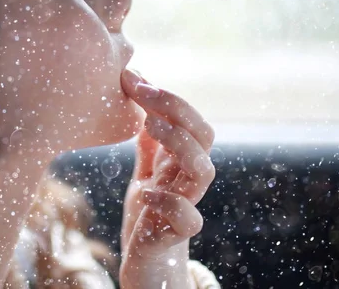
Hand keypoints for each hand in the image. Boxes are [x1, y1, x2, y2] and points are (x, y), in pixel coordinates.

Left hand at [118, 69, 215, 287]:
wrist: (146, 261)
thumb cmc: (149, 212)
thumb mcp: (146, 169)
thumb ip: (149, 140)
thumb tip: (142, 93)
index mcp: (181, 161)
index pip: (190, 120)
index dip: (167, 97)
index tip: (133, 77)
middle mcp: (187, 180)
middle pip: (204, 137)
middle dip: (177, 108)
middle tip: (142, 90)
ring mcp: (185, 206)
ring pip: (204, 172)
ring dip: (180, 143)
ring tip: (148, 124)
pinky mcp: (174, 236)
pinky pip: (188, 220)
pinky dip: (171, 203)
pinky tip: (146, 193)